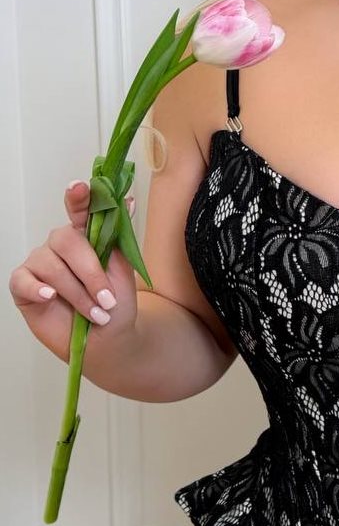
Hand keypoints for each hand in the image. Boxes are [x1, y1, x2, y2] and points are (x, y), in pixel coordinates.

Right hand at [9, 179, 137, 361]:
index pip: (79, 209)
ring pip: (52, 266)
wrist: (106, 339)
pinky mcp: (23, 285)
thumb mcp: (122, 269)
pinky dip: (37, 289)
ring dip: (78, 293)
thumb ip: (119, 236)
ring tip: (96, 314)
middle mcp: (59, 245)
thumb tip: (129, 201)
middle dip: (90, 272)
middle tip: (107, 299)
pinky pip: (23, 281)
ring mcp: (39, 263)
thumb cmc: (114, 302)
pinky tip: (50, 297)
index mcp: (85, 235)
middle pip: (66, 240)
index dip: (78, 197)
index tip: (80, 187)